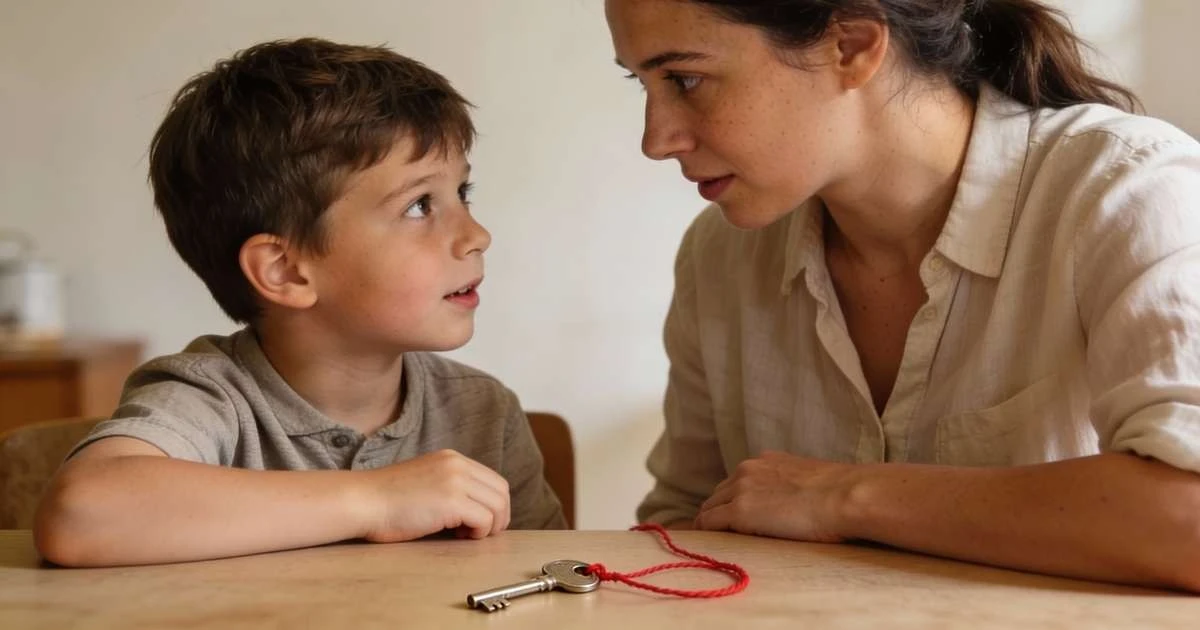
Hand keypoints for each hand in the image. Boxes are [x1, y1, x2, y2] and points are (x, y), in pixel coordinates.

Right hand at [357, 449, 510, 541]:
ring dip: (489, 526)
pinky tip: (458, 535)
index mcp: (452, 458)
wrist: (363, 500)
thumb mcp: (426, 480)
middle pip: (501, 491)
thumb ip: (450, 486)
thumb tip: (476, 509)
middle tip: (480, 533)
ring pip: (497, 506)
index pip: (493, 480)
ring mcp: (456, 481)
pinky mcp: (452, 501)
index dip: (493, 504)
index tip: (481, 521)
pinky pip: (484, 520)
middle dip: (498, 516)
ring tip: (467, 535)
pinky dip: (478, 532)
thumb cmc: (387, 499)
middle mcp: (457, 465)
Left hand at [694, 451, 854, 541]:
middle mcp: (748, 470)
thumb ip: (792, 486)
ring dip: (708, 523)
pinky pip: (709, 523)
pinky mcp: (740, 512)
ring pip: (710, 507)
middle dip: (716, 512)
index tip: (728, 516)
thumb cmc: (841, 492)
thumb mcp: (809, 480)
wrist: (847, 496)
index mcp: (766, 461)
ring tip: (709, 541)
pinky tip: (705, 545)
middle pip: (719, 494)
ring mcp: (741, 490)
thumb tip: (795, 503)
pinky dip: (704, 533)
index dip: (731, 500)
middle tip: (715, 533)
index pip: (737, 482)